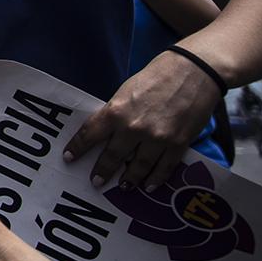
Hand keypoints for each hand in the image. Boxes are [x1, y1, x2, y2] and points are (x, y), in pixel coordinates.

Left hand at [64, 50, 220, 189]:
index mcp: (116, 111)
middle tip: (95, 182)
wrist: (192, 73)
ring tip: (123, 187)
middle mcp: (134, 128)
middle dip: (103, 170)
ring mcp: (157, 139)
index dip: (78, 147)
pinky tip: (149, 186)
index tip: (69, 157)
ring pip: (138, 167)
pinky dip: (155, 179)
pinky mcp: (178, 144)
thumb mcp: (125, 92)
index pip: (91, 134)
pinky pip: (164, 168)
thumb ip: (116, 113)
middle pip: (113, 156)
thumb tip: (108, 132)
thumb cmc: (155, 78)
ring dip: (129, 180)